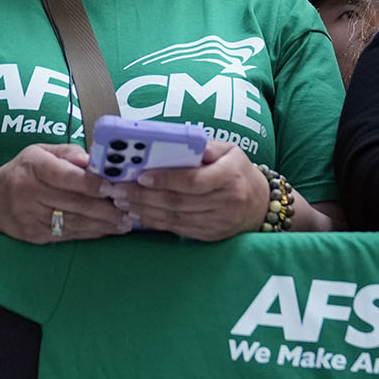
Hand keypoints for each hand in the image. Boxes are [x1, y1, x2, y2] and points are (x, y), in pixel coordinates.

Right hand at [0, 143, 128, 243]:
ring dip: (102, 224)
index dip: (92, 184)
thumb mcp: (41, 151)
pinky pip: (66, 235)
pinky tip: (106, 231)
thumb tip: (94, 160)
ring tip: (124, 223)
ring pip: (73, 222)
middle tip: (128, 209)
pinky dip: (89, 234)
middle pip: (73, 203)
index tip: (114, 187)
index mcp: (34, 166)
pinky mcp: (35, 235)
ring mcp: (31, 216)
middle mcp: (30, 192)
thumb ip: (69, 153)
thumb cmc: (24, 170)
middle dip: (105, 208)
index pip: (66, 176)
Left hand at [109, 140, 269, 241]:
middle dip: (144, 196)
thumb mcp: (230, 151)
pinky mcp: (209, 235)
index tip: (141, 175)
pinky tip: (138, 213)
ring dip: (144, 210)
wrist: (259, 205)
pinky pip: (177, 229)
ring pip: (175, 218)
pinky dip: (155, 222)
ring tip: (122, 201)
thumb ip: (206, 147)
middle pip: (178, 201)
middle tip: (119, 189)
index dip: (165, 179)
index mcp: (229, 177)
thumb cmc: (238, 171)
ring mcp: (217, 222)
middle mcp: (225, 202)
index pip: (192, 180)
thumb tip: (178, 142)